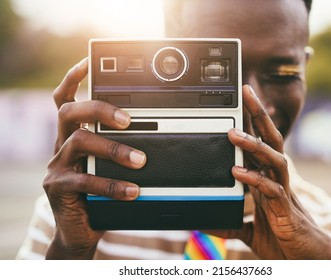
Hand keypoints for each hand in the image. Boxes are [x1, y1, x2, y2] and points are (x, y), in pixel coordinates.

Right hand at [43, 58, 145, 258]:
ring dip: (113, 149)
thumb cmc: (100, 193)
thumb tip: (159, 133)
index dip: (73, 78)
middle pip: (69, 111)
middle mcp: (61, 145)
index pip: (66, 99)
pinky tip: (133, 191)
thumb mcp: (109, 166)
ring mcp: (57, 166)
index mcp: (73, 135)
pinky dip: (112, 184)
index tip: (87, 61)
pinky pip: (84, 181)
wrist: (81, 229)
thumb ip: (120, 147)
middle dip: (99, 108)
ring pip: (79, 142)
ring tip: (140, 160)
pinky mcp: (57, 188)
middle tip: (127, 119)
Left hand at [207, 85, 330, 259]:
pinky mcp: (286, 211)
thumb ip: (230, 221)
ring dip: (254, 145)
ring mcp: (283, 193)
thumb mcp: (249, 230)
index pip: (261, 144)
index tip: (240, 103)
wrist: (306, 262)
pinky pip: (271, 190)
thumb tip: (206, 220)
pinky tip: (237, 173)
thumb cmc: (283, 240)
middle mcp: (277, 180)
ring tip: (233, 134)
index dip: (252, 123)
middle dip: (259, 115)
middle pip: (271, 140)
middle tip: (247, 92)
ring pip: (273, 160)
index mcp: (269, 180)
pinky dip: (255, 180)